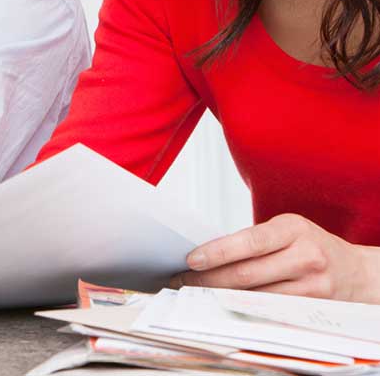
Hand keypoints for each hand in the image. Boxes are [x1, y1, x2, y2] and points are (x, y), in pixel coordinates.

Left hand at [172, 213, 379, 301]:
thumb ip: (253, 241)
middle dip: (209, 279)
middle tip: (182, 281)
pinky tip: (225, 304)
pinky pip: (269, 309)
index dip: (217, 252)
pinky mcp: (313, 307)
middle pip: (248, 273)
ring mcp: (313, 284)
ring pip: (256, 295)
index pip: (249, 241)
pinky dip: (243, 307)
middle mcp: (306, 255)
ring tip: (196, 293)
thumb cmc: (310, 246)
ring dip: (221, 296)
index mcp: (293, 228)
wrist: (355, 272)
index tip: (191, 260)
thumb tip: (206, 254)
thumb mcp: (286, 230)